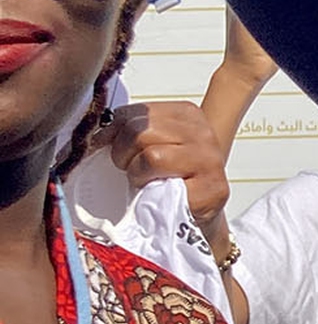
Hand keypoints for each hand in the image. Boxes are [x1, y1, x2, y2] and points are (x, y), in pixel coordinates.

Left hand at [106, 99, 228, 223]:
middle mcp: (202, 131)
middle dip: (123, 153)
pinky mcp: (211, 188)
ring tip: (144, 180)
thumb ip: (133, 130)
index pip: (137, 112)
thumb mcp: (155, 143)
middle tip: (129, 168)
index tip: (112, 148)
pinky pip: (165, 186)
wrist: (201, 211)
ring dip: (137, 173)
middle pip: (140, 130)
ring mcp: (209, 159)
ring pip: (151, 156)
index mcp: (187, 114)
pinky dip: (152, 195)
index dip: (113, 132)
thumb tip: (99, 134)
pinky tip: (157, 197)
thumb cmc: (173, 176)